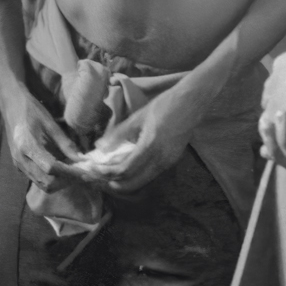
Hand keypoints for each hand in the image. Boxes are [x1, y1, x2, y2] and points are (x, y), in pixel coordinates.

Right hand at [2, 95, 84, 190]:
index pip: (51, 168)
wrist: (10, 105)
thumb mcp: (50, 123)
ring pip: (42, 184)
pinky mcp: (19, 166)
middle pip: (47, 182)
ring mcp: (18, 164)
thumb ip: (65, 143)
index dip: (70, 172)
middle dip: (66, 181)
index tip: (85, 171)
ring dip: (59, 182)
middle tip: (80, 173)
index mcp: (27, 146)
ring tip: (72, 171)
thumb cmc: (31, 110)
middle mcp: (20, 159)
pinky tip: (60, 168)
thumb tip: (81, 159)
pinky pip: (37, 179)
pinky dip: (51, 178)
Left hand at [75, 84, 203, 193]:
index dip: (106, 173)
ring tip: (108, 171)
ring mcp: (168, 162)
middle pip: (133, 183)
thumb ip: (119, 134)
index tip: (93, 169)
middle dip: (113, 182)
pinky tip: (126, 164)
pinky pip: (150, 174)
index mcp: (151, 146)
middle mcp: (161, 160)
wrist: (192, 102)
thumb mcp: (138, 117)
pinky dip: (135, 173)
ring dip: (124, 179)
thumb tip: (100, 147)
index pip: (124, 170)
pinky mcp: (172, 161)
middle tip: (98, 175)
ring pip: (142, 181)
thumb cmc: (165, 105)